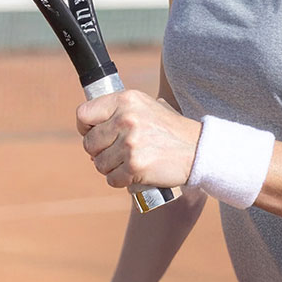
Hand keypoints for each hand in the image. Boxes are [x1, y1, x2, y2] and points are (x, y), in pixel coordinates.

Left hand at [77, 91, 200, 189]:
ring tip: (128, 162)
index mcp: (125, 100)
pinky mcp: (135, 166)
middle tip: (116, 152)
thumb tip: (87, 130)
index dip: (85, 128)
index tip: (93, 134)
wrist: (198, 149)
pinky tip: (134, 173)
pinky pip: (112, 179)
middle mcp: (125, 119)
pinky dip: (121, 180)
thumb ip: (117, 111)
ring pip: (99, 163)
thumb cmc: (168, 129)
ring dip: (110, 168)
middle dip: (98, 151)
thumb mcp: (144, 106)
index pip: (83, 114)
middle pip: (89, 143)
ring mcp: (130, 143)